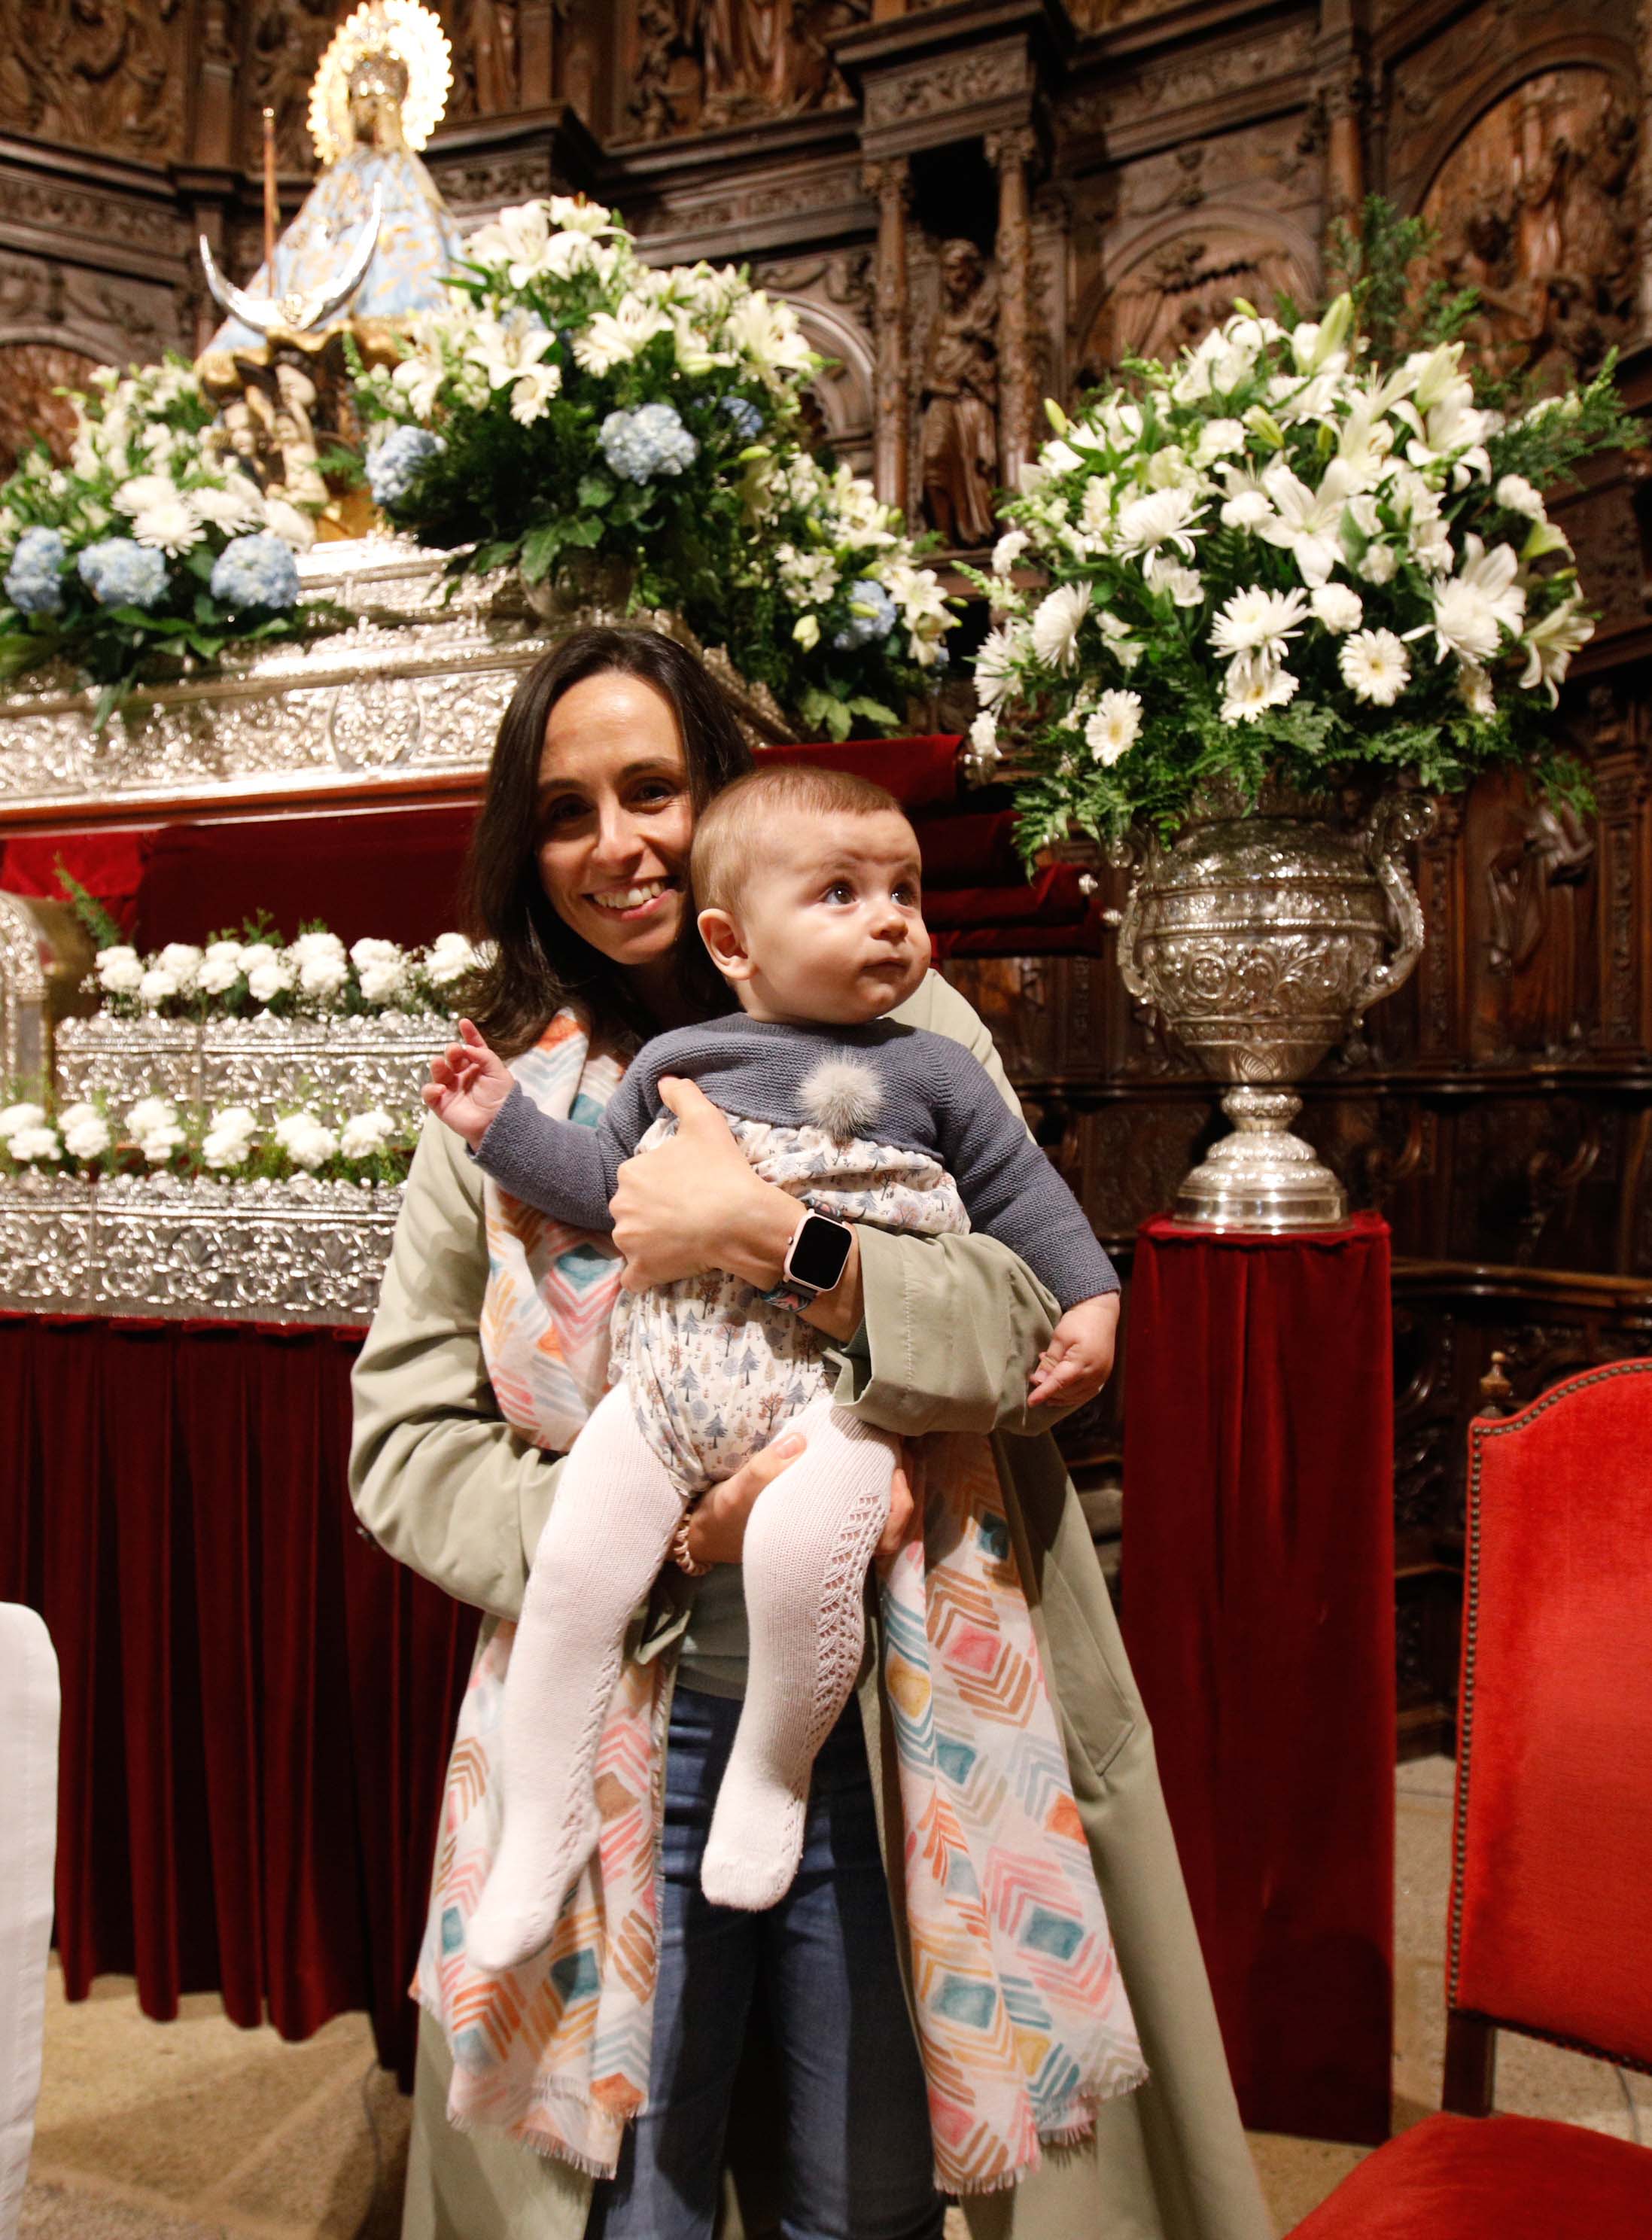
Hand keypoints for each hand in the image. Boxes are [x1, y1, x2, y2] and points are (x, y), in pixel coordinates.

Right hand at [422, 1019, 513, 1150]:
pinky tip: (441, 1089)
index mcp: (478, 1067)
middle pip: (453, 1058)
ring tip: (440, 1063)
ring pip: (438, 1072)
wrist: (499, 1124)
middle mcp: (463, 1075)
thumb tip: (466, 1047)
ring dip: (437, 1065)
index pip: (472, 1047)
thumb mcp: (499, 1073)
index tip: (464, 1022)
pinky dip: (431, 1089)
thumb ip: (485, 1056)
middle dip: (451, 1051)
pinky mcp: (442, 1104)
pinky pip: (430, 1094)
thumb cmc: (502, 1099)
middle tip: (455, 1050)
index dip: (468, 1034)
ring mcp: (451, 1089)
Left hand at [611, 1076, 792, 1294]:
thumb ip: (682, 1096)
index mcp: (630, 1172)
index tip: (687, 1187)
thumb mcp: (705, 1122)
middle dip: (652, 1212)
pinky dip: (645, 1274)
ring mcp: (629, 1242)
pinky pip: (634, 1277)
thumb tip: (665, 1080)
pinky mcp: (642, 1271)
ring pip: (633, 1240)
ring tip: (683, 1238)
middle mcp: (620, 1207)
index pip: (640, 1179)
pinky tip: (663, 1267)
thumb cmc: (722, 1171)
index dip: (663, 1183)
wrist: (740, 1221)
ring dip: (650, 1241)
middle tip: (687, 1213)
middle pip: (633, 1209)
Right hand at [681, 1429, 921, 1572]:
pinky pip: (862, 1504)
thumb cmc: (726, 1519)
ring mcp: (831, 1532)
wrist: (705, 1534)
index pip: (882, 1538)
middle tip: (902, 1450)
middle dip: (903, 1489)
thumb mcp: (736, 1494)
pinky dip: (874, 1483)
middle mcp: (834, 1545)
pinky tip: (872, 1456)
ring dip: (892, 1485)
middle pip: (892, 1526)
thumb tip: (798, 1443)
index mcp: (823, 1549)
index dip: (898, 1507)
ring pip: (882, 1517)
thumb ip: (764, 1471)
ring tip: (894, 1448)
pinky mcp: (824, 1516)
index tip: (896, 1472)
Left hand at [1029, 1291, 1118, 1410]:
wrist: (1101, 1313)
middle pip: (1067, 1392)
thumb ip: (1050, 1360)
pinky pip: (1086, 1394)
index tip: (1031, 1402)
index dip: (1044, 1393)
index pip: (1060, 1383)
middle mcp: (1095, 1373)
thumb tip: (1039, 1380)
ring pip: (1076, 1396)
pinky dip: (1071, 1396)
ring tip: (1045, 1383)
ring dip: (1059, 1395)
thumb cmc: (1079, 1321)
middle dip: (1049, 1390)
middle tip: (1035, 1379)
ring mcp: (1102, 1376)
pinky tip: (1060, 1392)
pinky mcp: (1103, 1376)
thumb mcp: (1060, 1337)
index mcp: (1083, 1361)